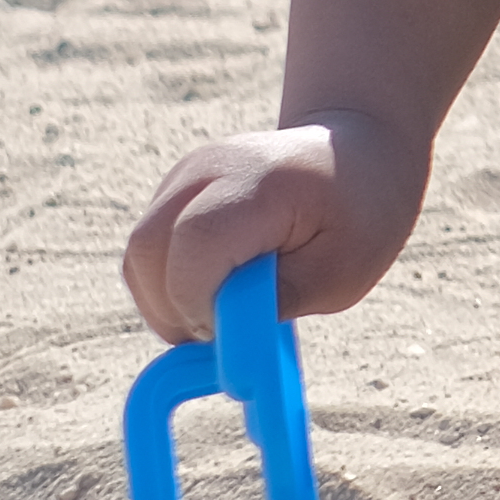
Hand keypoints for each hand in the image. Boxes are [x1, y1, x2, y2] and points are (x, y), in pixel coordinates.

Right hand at [121, 113, 422, 338]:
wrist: (359, 153)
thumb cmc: (360, 214)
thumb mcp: (344, 270)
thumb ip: (283, 301)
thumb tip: (230, 346)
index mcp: (260, 183)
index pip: (195, 245)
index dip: (200, 302)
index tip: (234, 330)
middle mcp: (209, 168)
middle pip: (147, 250)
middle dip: (173, 310)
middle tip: (223, 333)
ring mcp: (185, 174)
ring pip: (139, 255)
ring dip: (168, 301)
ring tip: (227, 309)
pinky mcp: (174, 189)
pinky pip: (149, 250)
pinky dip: (169, 283)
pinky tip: (219, 287)